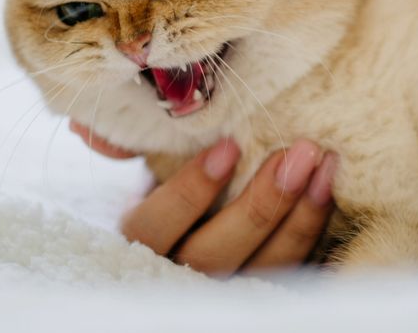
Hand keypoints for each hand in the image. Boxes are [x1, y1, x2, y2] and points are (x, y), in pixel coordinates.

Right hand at [70, 122, 336, 274]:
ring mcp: (227, 291)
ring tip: (323, 167)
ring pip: (263, 269)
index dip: (192, 191)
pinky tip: (330, 194)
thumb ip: (128, 147)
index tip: (230, 146)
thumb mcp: (150, 169)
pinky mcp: (268, 291)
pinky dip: (315, 233)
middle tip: (297, 154)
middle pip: (215, 255)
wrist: (205, 228)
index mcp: (143, 245)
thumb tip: (87, 126)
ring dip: (299, 217)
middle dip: (261, 203)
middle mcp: (181, 277)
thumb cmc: (178, 192)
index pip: (157, 227)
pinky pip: (296, 274)